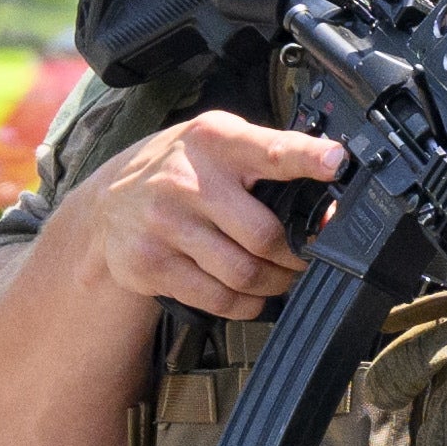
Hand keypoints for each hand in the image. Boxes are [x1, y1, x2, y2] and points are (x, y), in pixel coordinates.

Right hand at [64, 109, 347, 324]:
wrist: (108, 204)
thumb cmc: (180, 170)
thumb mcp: (219, 144)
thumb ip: (269, 158)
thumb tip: (332, 188)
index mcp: (214, 141)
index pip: (269, 150)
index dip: (307, 157)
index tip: (338, 162)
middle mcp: (185, 180)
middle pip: (264, 235)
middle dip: (294, 256)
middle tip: (302, 258)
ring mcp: (164, 225)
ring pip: (244, 274)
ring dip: (274, 284)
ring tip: (276, 276)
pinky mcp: (151, 264)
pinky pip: (218, 299)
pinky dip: (245, 304)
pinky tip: (247, 293)